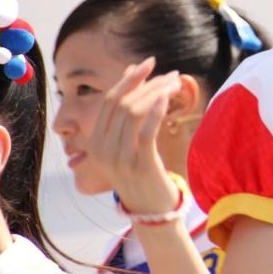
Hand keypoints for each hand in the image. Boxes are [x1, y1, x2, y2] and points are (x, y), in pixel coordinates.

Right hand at [87, 57, 181, 214]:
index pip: (110, 101)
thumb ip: (126, 112)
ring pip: (133, 113)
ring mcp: (119, 159)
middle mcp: (102, 150)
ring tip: (176, 84)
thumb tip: (131, 71)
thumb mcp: (128, 143)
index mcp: (96, 143)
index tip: (149, 63)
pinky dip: (156, 111)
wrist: (150, 211)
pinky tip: (167, 98)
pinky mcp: (139, 165)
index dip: (129, 79)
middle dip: (146, 83)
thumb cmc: (142, 172)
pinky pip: (145, 132)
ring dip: (156, 93)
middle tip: (169, 73)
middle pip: (122, 104)